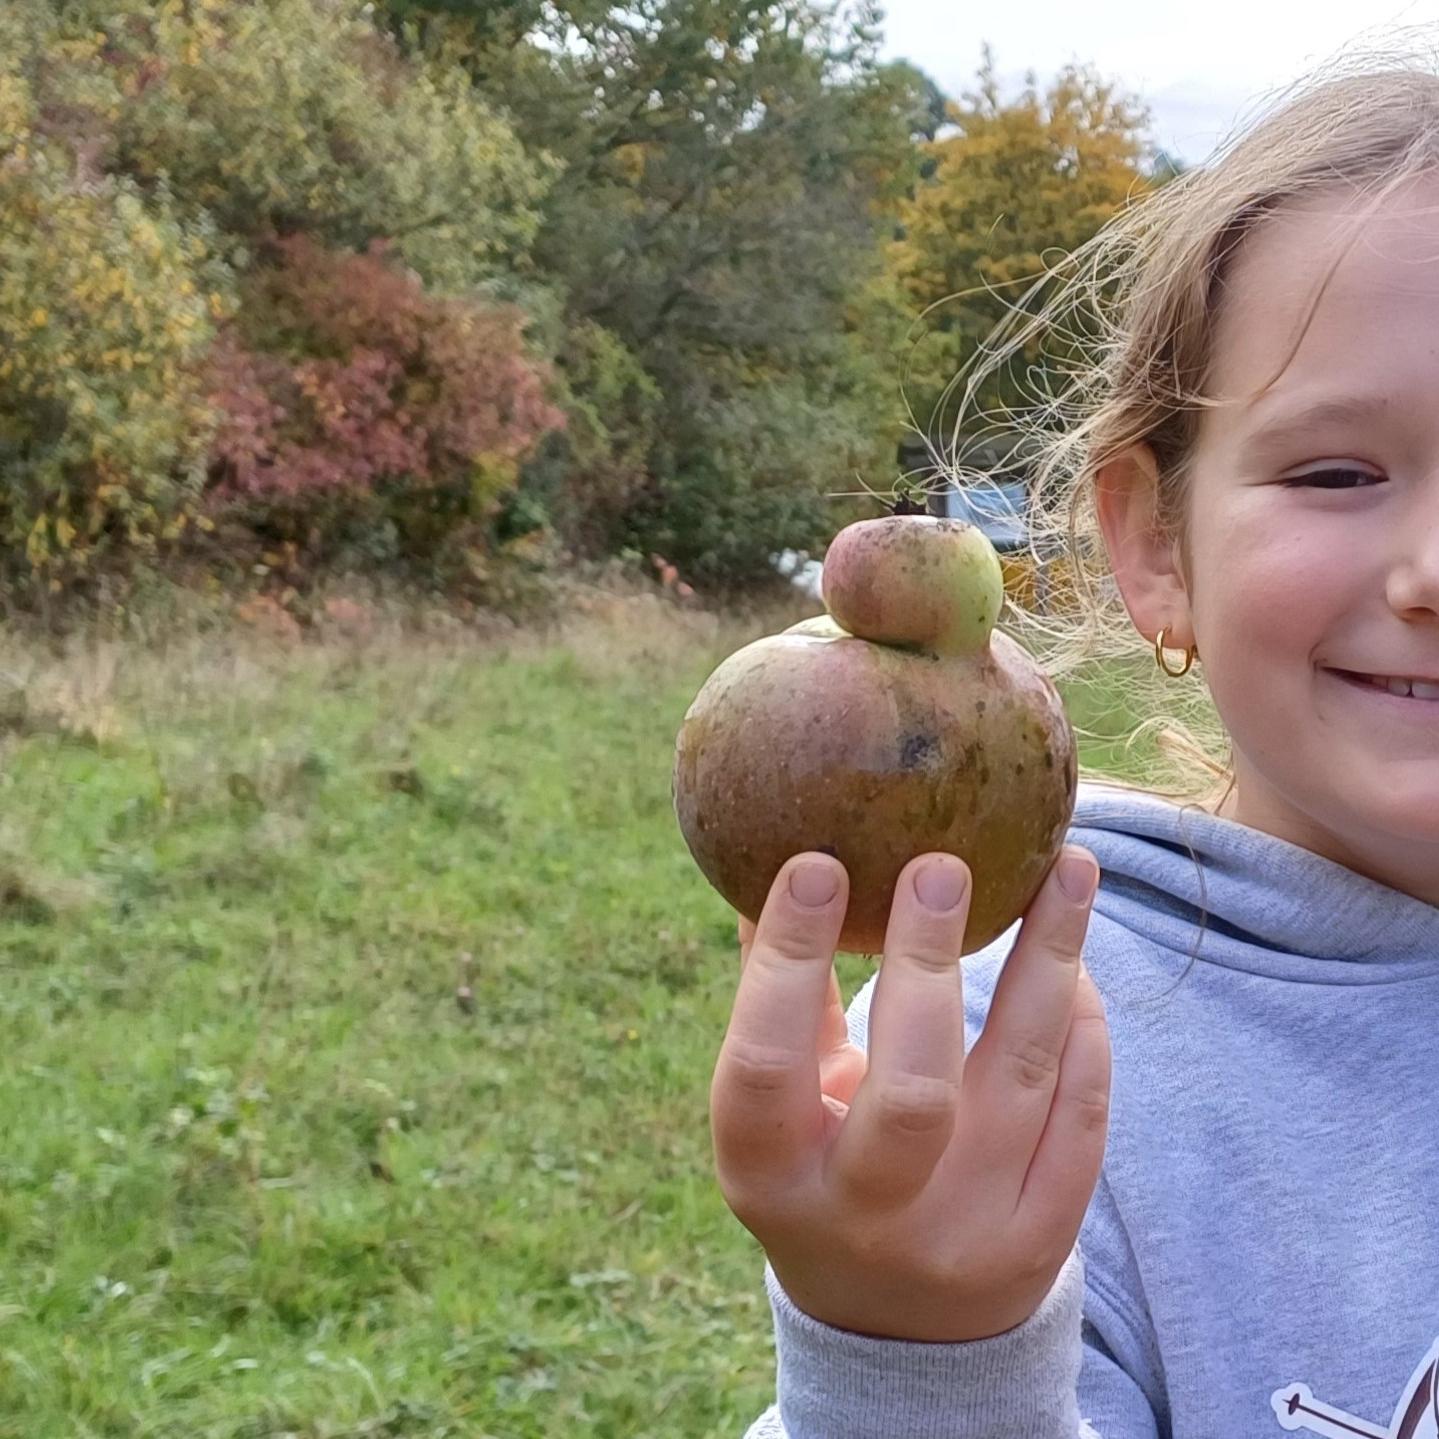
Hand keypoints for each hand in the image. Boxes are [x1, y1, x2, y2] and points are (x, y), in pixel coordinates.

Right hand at [710, 846, 1108, 1341]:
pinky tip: (1076, 965)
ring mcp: (963, 1235)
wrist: (893, 1330)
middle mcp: (865, 1214)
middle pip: (910, 1093)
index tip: (818, 863)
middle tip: (942, 867)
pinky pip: (1081, 1119)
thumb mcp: (777, 1108)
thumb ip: (780, 998)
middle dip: (927, 968)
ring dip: (1047, 962)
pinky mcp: (1040, 1243)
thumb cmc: (817, 1172)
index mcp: (771, 1173)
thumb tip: (770, 864)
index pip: (765, 1062)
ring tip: (1067, 867)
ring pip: (1022, 1081)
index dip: (787, 961)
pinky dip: (1083, 1032)